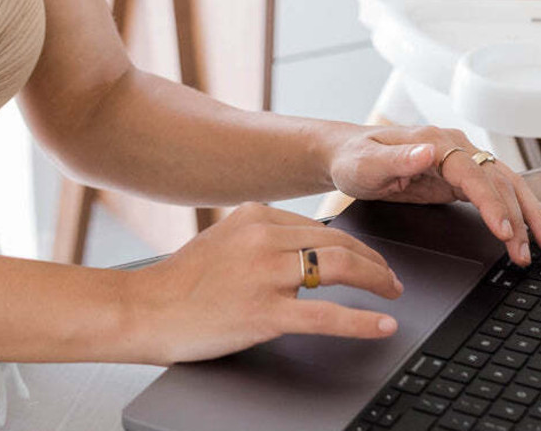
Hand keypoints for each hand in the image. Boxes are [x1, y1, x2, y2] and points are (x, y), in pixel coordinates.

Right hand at [128, 202, 402, 364]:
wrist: (148, 307)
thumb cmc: (183, 280)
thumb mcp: (225, 239)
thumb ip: (262, 237)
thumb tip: (306, 246)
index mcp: (255, 214)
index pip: (321, 226)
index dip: (355, 244)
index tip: (371, 258)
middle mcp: (263, 237)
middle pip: (338, 243)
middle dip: (374, 262)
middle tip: (392, 280)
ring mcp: (265, 274)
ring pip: (339, 269)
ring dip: (376, 282)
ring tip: (392, 295)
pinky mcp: (264, 312)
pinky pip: (325, 315)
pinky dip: (361, 321)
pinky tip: (383, 325)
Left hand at [326, 125, 540, 265]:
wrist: (345, 154)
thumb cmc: (353, 158)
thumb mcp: (366, 163)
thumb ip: (397, 158)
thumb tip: (426, 151)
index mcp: (434, 141)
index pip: (474, 173)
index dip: (493, 204)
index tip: (506, 232)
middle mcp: (453, 147)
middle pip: (498, 180)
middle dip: (521, 216)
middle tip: (535, 251)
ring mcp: (459, 161)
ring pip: (505, 185)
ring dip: (528, 214)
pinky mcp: (458, 178)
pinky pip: (496, 192)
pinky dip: (520, 207)